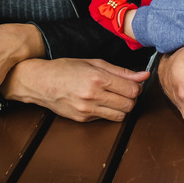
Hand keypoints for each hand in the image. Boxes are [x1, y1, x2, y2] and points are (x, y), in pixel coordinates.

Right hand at [2, 57, 149, 121]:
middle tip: (125, 91)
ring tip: (114, 97)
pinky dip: (108, 112)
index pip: (132, 90)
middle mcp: (93, 95)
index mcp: (97, 78)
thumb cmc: (65, 69)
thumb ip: (121, 71)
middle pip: (129, 105)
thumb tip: (143, 75)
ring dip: (122, 107)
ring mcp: (87, 109)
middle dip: (132, 98)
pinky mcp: (82, 119)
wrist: (40, 82)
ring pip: (120, 115)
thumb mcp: (94, 63)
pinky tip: (100, 102)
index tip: (134, 84)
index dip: (137, 87)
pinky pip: (105, 118)